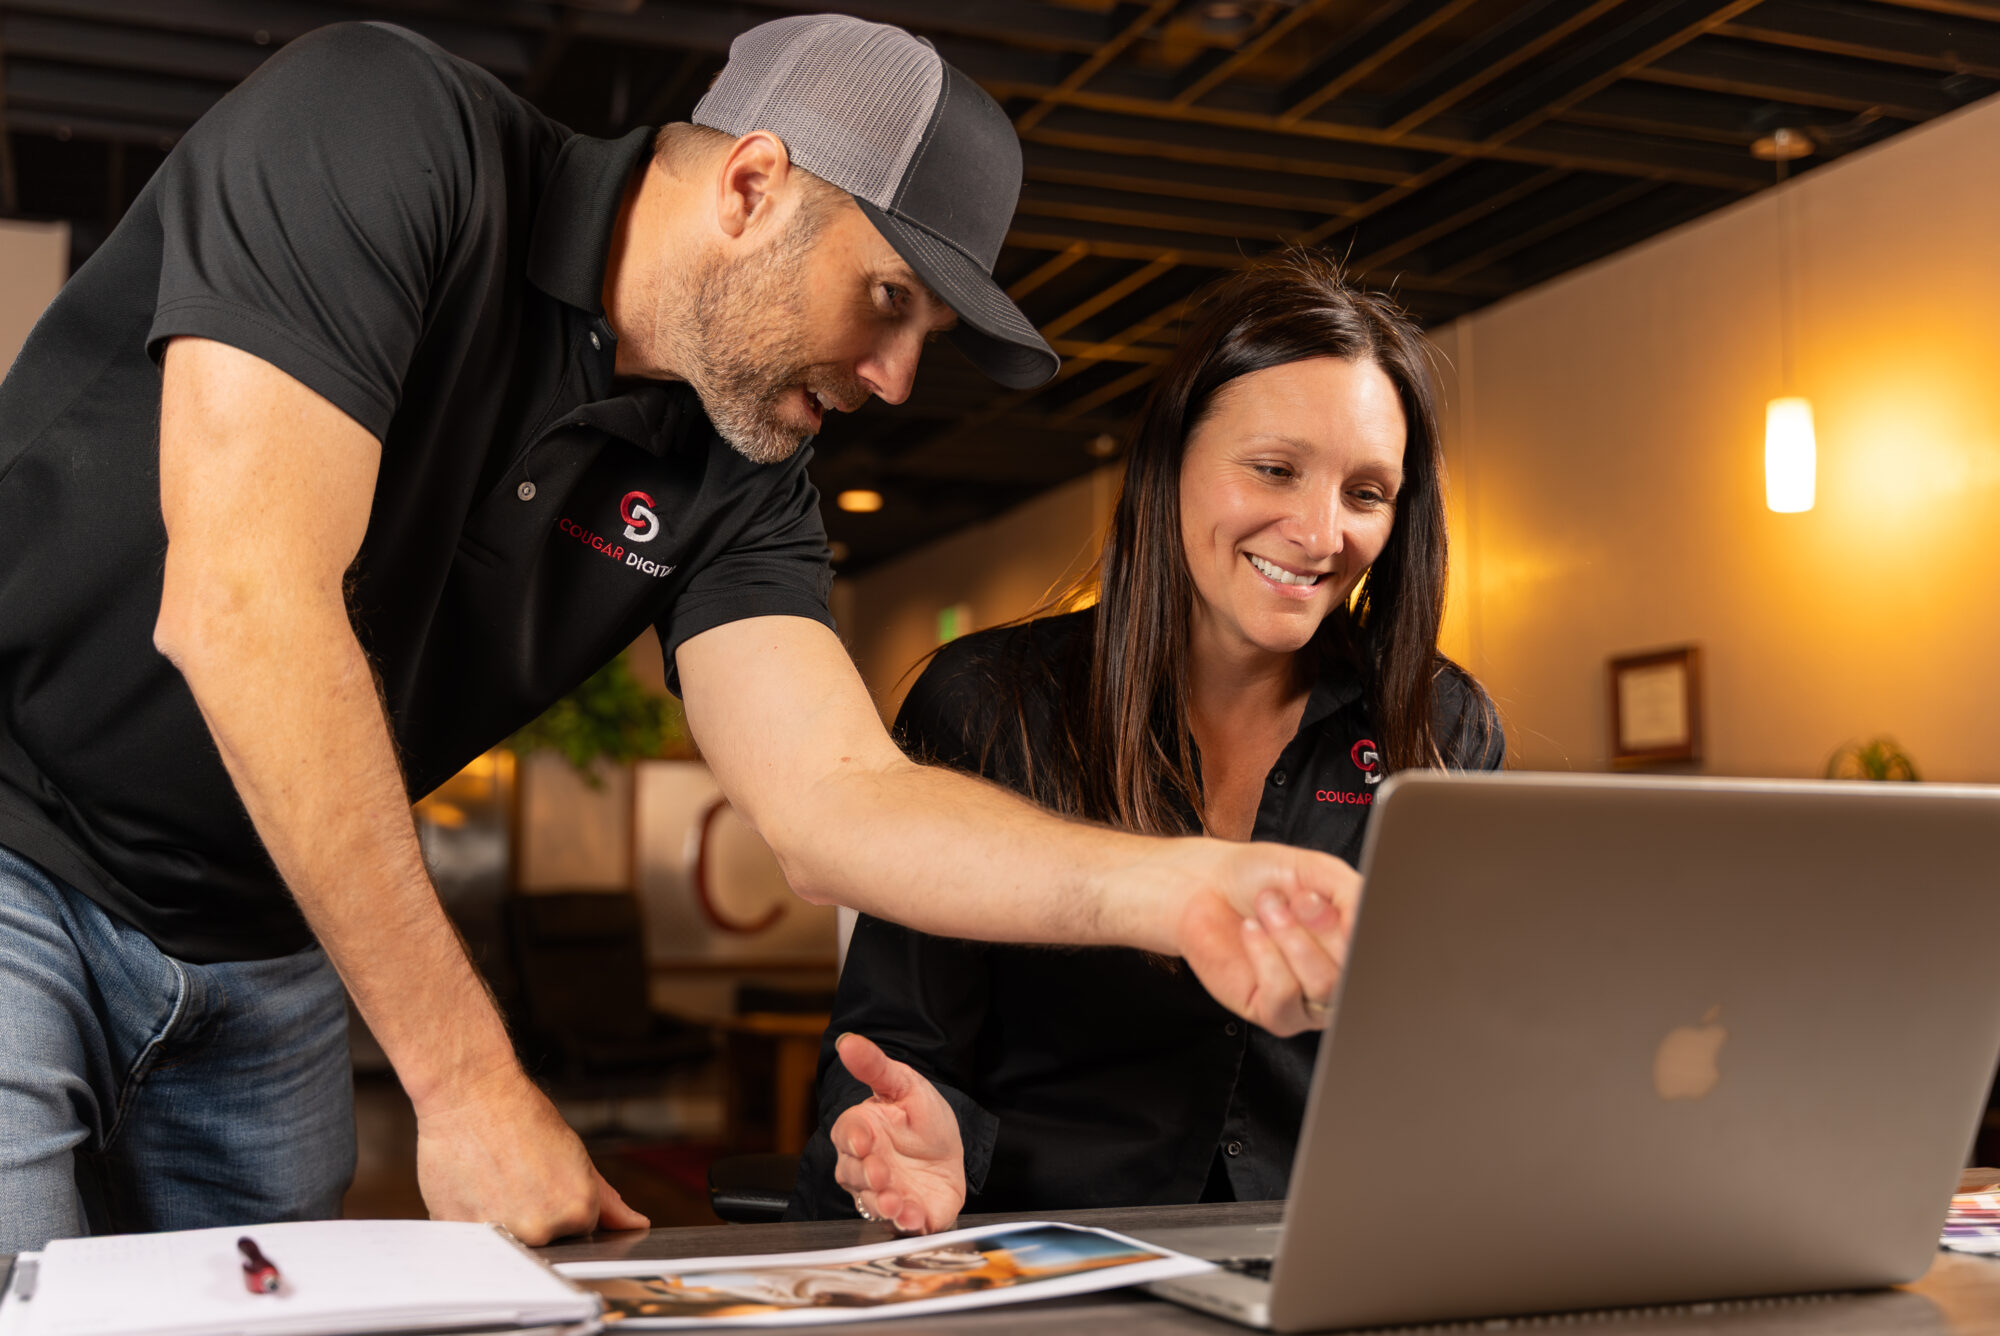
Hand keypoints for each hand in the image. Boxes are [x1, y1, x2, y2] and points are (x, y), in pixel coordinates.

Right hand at [414, 1067, 648, 1244]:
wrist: (468, 1096)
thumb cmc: (520, 1115)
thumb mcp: (575, 1153)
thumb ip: (606, 1199)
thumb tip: (636, 1224)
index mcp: (578, 1210)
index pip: (579, 1228)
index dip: (562, 1199)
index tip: (545, 1175)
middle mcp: (543, 1230)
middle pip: (545, 1239)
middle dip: (533, 1213)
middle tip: (517, 1174)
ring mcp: (501, 1235)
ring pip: (510, 1241)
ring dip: (502, 1220)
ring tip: (494, 1179)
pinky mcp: (463, 1235)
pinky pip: (476, 1241)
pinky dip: (474, 1220)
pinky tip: (473, 1187)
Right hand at [829, 1034, 965, 1233]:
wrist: (950, 1147)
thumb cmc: (921, 1116)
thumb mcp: (904, 1084)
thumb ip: (875, 1066)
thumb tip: (847, 1040)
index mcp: (861, 1131)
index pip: (847, 1134)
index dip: (853, 1139)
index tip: (864, 1141)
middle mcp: (866, 1166)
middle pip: (854, 1175)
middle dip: (867, 1176)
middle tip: (881, 1173)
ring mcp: (885, 1192)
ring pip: (873, 1203)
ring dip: (883, 1205)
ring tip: (896, 1203)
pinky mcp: (909, 1214)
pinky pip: (902, 1225)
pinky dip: (906, 1224)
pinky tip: (914, 1219)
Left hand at [1117, 838, 1360, 1036]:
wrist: (1207, 886)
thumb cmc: (1263, 878)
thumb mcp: (1318, 872)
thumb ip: (1354, 895)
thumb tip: (1369, 928)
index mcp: (1360, 944)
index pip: (1381, 951)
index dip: (1355, 927)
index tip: (1320, 896)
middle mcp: (1344, 979)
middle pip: (1356, 971)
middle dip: (1321, 929)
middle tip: (1295, 897)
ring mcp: (1312, 1003)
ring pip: (1324, 987)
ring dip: (1290, 938)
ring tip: (1267, 907)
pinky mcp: (1275, 1015)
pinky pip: (1284, 997)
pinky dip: (1266, 957)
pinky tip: (1250, 931)